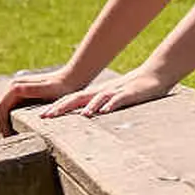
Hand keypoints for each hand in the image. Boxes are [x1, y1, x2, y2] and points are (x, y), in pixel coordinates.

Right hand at [0, 62, 90, 134]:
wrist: (70, 79)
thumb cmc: (62, 88)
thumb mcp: (49, 90)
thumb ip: (32, 90)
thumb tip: (14, 90)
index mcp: (16, 87)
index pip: (1, 109)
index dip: (3, 125)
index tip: (10, 137)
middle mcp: (13, 86)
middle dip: (1, 126)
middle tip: (10, 141)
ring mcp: (15, 89)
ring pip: (2, 110)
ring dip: (3, 124)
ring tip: (12, 137)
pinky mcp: (20, 93)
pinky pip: (9, 108)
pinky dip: (8, 119)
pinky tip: (15, 130)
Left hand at [44, 69, 174, 118]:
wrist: (154, 75)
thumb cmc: (131, 90)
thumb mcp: (111, 99)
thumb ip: (98, 107)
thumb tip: (84, 119)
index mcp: (95, 94)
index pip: (71, 100)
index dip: (56, 107)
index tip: (41, 117)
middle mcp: (101, 92)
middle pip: (77, 98)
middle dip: (61, 107)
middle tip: (45, 117)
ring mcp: (115, 92)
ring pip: (96, 98)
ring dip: (85, 107)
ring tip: (74, 116)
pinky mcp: (130, 94)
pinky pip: (118, 99)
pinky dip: (110, 105)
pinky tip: (104, 111)